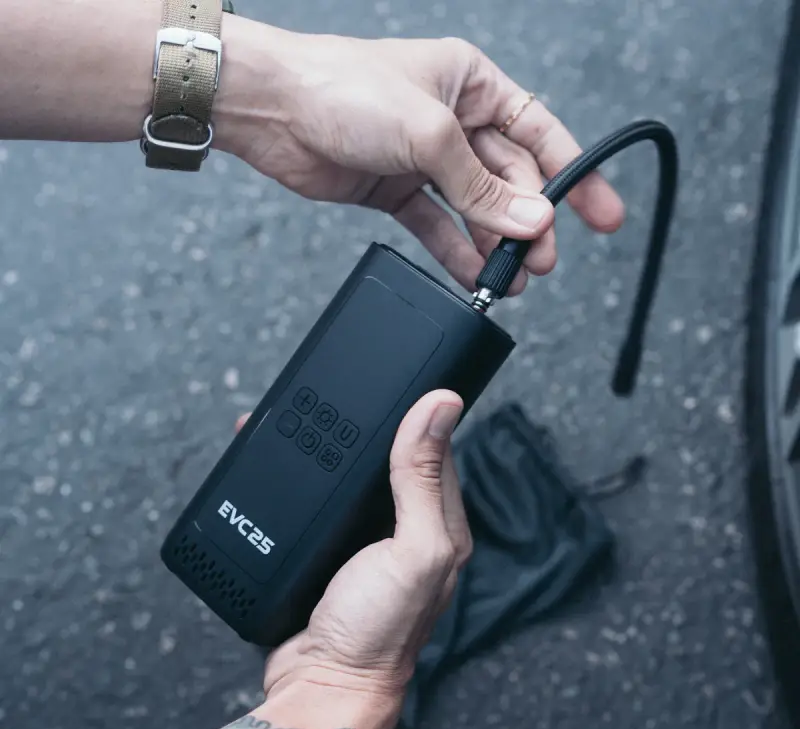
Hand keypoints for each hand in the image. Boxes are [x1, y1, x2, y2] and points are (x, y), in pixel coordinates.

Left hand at [216, 21, 624, 294]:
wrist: (274, 110)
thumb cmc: (343, 87)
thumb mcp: (428, 132)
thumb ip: (480, 185)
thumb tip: (529, 219)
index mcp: (472, 85)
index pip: (539, 134)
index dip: (574, 176)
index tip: (601, 214)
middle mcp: (453, 122)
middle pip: (509, 180)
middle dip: (528, 222)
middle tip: (541, 260)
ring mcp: (424, 159)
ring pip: (475, 209)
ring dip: (494, 245)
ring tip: (512, 279)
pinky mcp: (396, 190)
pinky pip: (437, 227)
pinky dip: (455, 252)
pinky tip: (473, 277)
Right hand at [235, 390, 468, 728]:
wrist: (320, 686)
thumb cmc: (378, 632)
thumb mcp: (413, 547)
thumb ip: (424, 478)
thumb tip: (441, 405)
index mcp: (440, 524)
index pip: (436, 450)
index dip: (418, 414)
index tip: (396, 380)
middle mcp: (406, 530)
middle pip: (390, 461)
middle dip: (366, 427)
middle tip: (341, 393)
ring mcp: (366, 542)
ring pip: (350, 479)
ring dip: (329, 449)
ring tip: (306, 418)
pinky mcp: (330, 552)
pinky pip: (319, 503)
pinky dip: (305, 480)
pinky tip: (287, 465)